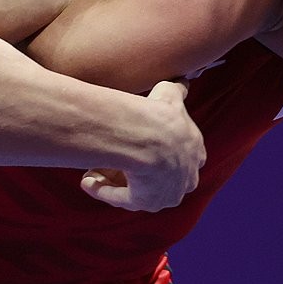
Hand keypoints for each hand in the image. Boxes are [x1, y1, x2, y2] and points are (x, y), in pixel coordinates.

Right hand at [80, 79, 205, 211]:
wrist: (151, 138)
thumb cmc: (160, 115)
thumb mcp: (169, 95)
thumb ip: (176, 90)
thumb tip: (181, 80)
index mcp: (195, 153)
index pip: (181, 158)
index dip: (160, 153)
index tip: (139, 146)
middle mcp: (185, 178)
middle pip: (158, 178)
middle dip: (136, 171)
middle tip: (114, 160)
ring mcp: (168, 193)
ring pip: (138, 188)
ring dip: (114, 181)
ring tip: (92, 172)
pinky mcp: (148, 203)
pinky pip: (123, 200)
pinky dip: (104, 192)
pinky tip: (88, 182)